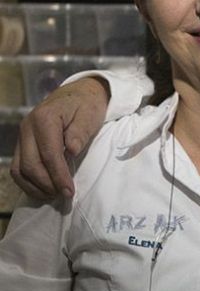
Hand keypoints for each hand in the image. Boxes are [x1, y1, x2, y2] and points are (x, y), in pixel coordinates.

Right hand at [10, 77, 110, 199]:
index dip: (59, 176)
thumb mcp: (89, 115)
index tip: (70, 191)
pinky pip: (18, 168)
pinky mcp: (22, 144)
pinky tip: (44, 190)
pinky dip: (28, 183)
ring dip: (36, 186)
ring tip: (55, 195)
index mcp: (44, 118)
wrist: (77, 94)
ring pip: (20, 169)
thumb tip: (71, 151)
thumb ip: (79, 132)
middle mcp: (27, 127)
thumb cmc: (86, 105)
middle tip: (65, 195)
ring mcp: (22, 136)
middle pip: (31, 164)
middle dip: (48, 184)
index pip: (49, 154)